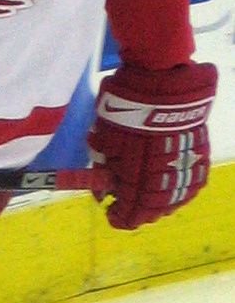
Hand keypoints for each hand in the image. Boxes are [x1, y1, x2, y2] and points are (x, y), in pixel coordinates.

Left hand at [88, 62, 216, 229]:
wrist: (161, 84)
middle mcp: (164, 182)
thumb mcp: (103, 141)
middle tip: (127, 204)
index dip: (119, 218)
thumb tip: (103, 193)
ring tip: (146, 193)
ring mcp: (185, 170)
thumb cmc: (124, 110)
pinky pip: (191, 184)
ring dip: (158, 202)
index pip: (129, 215)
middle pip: (152, 212)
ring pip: (174, 201)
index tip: (111, 213)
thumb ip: (104, 170)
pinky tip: (168, 183)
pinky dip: (177, 189)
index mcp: (136, 181)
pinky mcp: (201, 157)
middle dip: (138, 212)